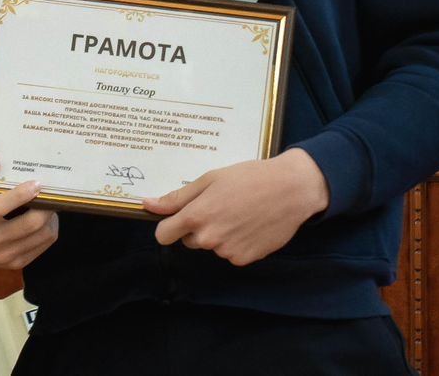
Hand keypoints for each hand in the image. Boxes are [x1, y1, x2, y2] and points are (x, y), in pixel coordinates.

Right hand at [0, 180, 58, 268]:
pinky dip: (49, 229)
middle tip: (51, 192)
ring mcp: (4, 256)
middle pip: (30, 223)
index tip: (36, 183)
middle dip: (47, 205)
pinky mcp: (16, 263)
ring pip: (42, 234)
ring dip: (51, 217)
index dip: (21, 194)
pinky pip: (44, 244)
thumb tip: (15, 165)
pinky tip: (44, 219)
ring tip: (48, 204)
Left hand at [143, 149, 329, 266]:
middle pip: (189, 239)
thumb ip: (178, 197)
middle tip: (220, 204)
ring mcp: (227, 252)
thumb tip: (147, 204)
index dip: (168, 225)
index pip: (164, 235)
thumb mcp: (210, 179)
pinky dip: (237, 242)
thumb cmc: (249, 178)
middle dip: (198, 226)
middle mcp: (209, 238)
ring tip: (240, 212)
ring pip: (212, 245)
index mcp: (196, 216)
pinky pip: (231, 253)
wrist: (291, 190)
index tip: (178, 217)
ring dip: (219, 234)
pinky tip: (251, 224)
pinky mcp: (245, 260)